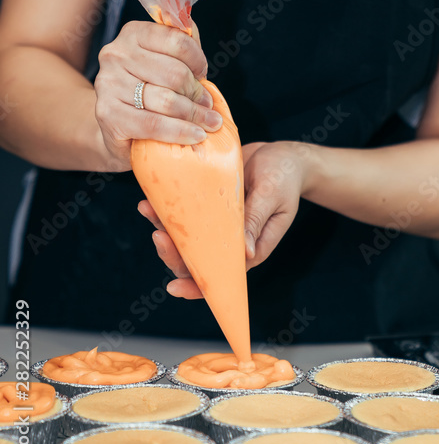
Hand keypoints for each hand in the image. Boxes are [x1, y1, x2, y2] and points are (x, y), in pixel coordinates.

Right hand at [94, 19, 222, 168]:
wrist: (118, 126)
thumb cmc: (148, 89)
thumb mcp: (165, 62)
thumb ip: (184, 48)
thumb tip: (197, 44)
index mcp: (133, 34)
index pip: (177, 40)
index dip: (197, 60)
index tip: (203, 74)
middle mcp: (116, 54)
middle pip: (174, 73)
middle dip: (197, 93)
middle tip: (207, 106)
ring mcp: (109, 84)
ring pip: (167, 99)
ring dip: (195, 114)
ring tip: (209, 122)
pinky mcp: (107, 114)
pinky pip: (154, 124)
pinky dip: (180, 131)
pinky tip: (196, 135)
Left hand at [138, 140, 310, 296]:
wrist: (285, 155)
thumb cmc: (285, 177)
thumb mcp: (272, 196)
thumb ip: (256, 221)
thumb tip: (243, 254)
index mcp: (251, 248)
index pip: (221, 278)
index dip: (197, 288)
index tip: (174, 288)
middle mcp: (230, 241)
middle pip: (196, 261)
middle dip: (172, 253)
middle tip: (158, 234)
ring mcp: (218, 224)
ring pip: (185, 237)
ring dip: (163, 228)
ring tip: (147, 209)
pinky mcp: (210, 205)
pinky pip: (186, 212)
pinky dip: (167, 207)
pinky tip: (152, 198)